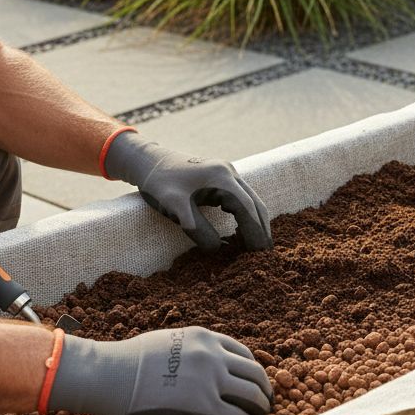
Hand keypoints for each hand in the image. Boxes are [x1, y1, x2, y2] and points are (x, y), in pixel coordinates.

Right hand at [49, 326, 272, 414]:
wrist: (114, 374)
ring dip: (260, 406)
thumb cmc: (131, 361)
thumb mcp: (169, 341)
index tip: (255, 380)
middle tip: (266, 401)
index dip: (253, 368)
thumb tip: (199, 363)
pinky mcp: (204, 404)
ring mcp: (211, 379)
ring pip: (251, 393)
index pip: (243, 352)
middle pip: (253, 372)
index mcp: (205, 337)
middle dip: (264, 388)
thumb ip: (191, 350)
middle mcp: (214, 355)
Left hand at [105, 132, 271, 250]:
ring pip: (250, 200)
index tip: (259, 251)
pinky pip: (240, 198)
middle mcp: (229, 172)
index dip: (255, 230)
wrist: (148, 161)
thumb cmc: (159, 183)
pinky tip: (241, 230)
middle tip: (265, 253)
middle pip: (254, 202)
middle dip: (261, 228)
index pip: (247, 207)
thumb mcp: (175, 208)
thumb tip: (218, 249)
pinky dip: (245, 215)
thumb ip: (197, 229)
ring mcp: (226, 173)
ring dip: (255, 221)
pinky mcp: (220, 177)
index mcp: (221, 177)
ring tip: (257, 244)